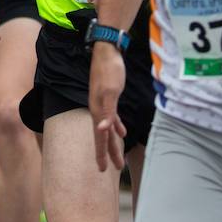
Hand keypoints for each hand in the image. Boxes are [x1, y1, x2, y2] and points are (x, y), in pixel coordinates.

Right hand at [89, 42, 126, 171]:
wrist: (107, 51)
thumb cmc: (110, 71)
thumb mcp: (111, 92)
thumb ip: (108, 112)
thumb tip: (103, 129)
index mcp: (98, 111)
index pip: (100, 137)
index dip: (102, 154)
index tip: (102, 169)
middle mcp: (98, 109)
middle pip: (104, 136)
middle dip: (110, 153)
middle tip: (117, 167)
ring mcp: (103, 103)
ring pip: (108, 129)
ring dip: (114, 142)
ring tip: (119, 157)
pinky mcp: (109, 97)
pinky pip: (112, 117)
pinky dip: (117, 126)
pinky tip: (122, 131)